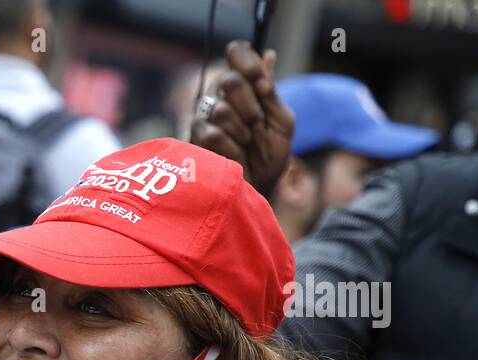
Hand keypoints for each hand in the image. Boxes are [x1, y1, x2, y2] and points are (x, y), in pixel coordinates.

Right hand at [190, 40, 293, 195]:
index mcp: (244, 85)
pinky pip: (213, 134)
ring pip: (220, 109)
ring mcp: (205, 117)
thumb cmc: (271, 155)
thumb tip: (267, 56)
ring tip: (246, 143)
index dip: (247, 61)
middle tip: (257, 123)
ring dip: (242, 130)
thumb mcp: (282, 121)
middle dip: (250, 105)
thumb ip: (272, 92)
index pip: (237, 52)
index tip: (262, 83)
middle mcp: (221, 96)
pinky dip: (232, 148)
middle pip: (228, 80)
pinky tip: (235, 156)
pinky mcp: (194, 139)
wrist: (258, 188)